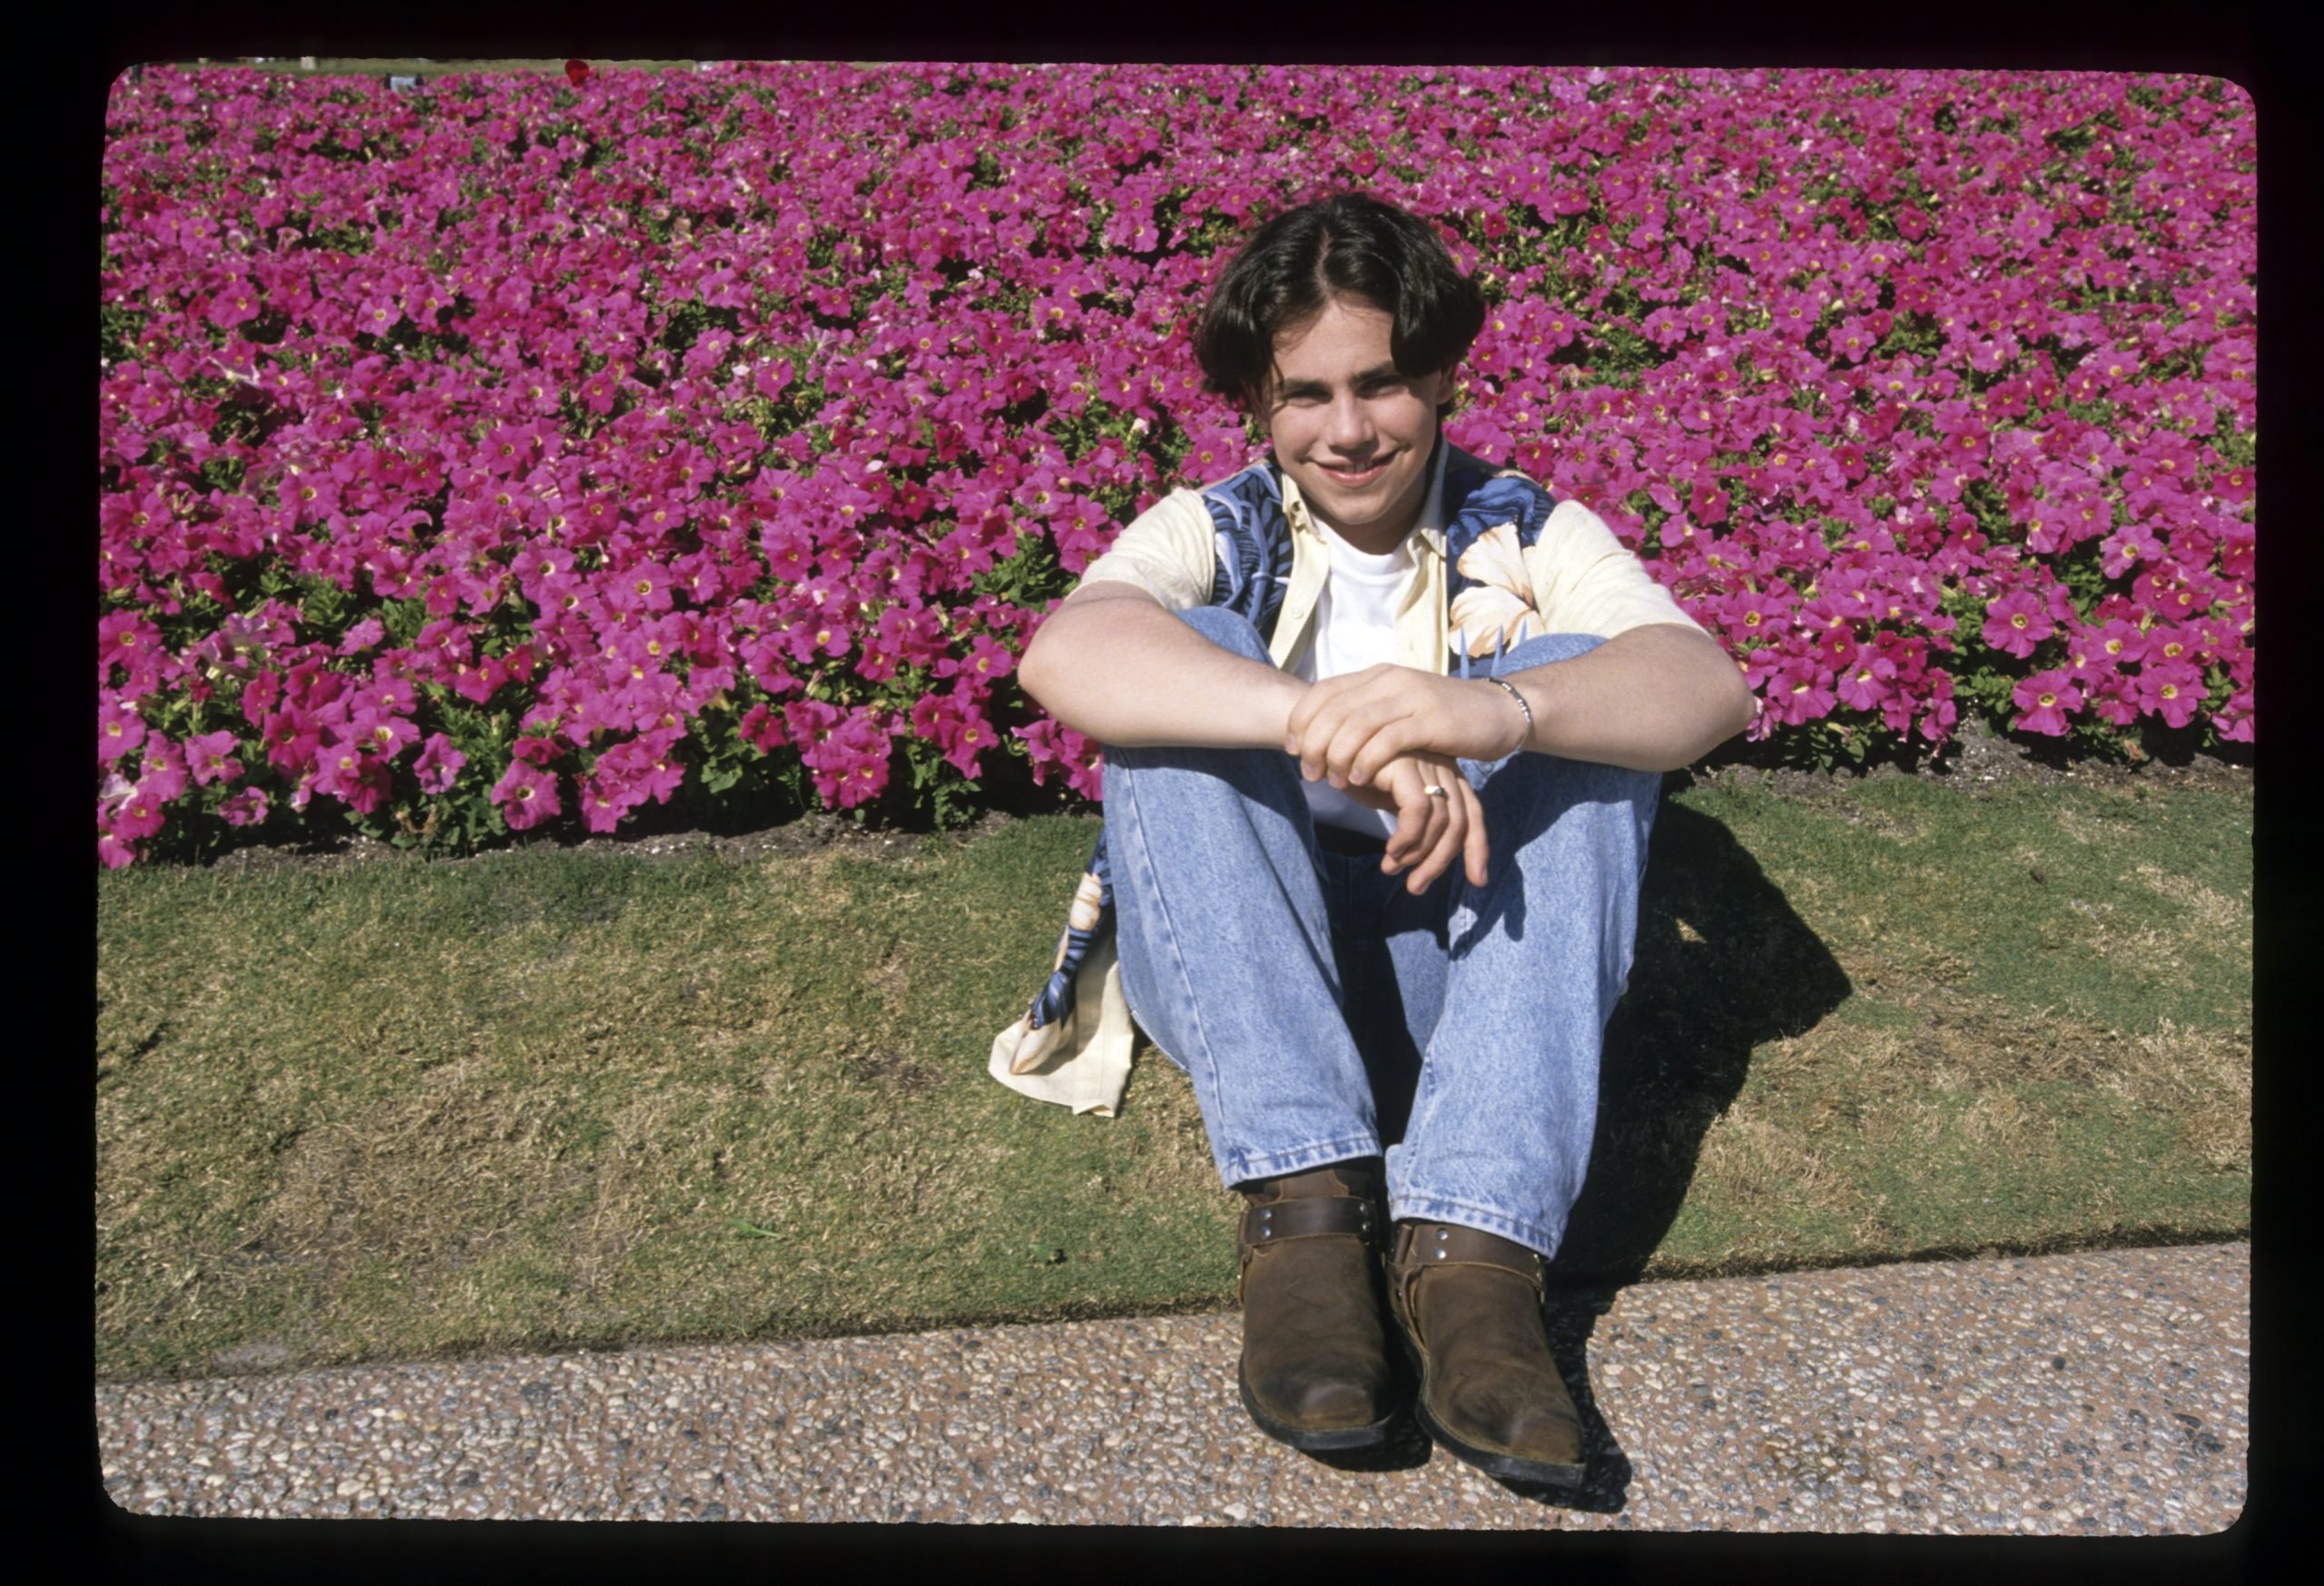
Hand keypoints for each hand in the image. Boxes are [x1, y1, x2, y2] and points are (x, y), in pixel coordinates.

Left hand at [1286, 665, 1527, 791]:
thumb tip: (1325, 731)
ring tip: (1331, 781)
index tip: (1290, 748)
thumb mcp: (1399, 707)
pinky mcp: (1431, 720)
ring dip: (1337, 756)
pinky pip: (1387, 740)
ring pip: (1356, 725)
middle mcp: (1390, 680)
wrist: (1498, 712)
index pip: (1324, 691)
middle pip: (1333, 709)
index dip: (1300, 720)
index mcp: (1378, 674)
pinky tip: (1359, 780)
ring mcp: (1411, 697)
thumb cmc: (1443, 718)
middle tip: (1308, 773)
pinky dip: (1366, 761)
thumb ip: (1367, 712)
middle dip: (1313, 743)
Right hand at [1342, 752, 1490, 893]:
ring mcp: (1425, 762)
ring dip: (1418, 854)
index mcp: (1443, 773)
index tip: (1478, 880)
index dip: (1477, 848)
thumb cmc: (1355, 772)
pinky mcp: (1405, 764)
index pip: (1472, 813)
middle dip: (1439, 861)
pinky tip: (1391, 849)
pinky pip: (1417, 810)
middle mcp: (1441, 765)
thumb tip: (1422, 858)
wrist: (1324, 745)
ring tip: (1392, 867)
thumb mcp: (1391, 799)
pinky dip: (1407, 837)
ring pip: (1440, 820)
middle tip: (1417, 887)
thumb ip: (1413, 821)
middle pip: (1458, 822)